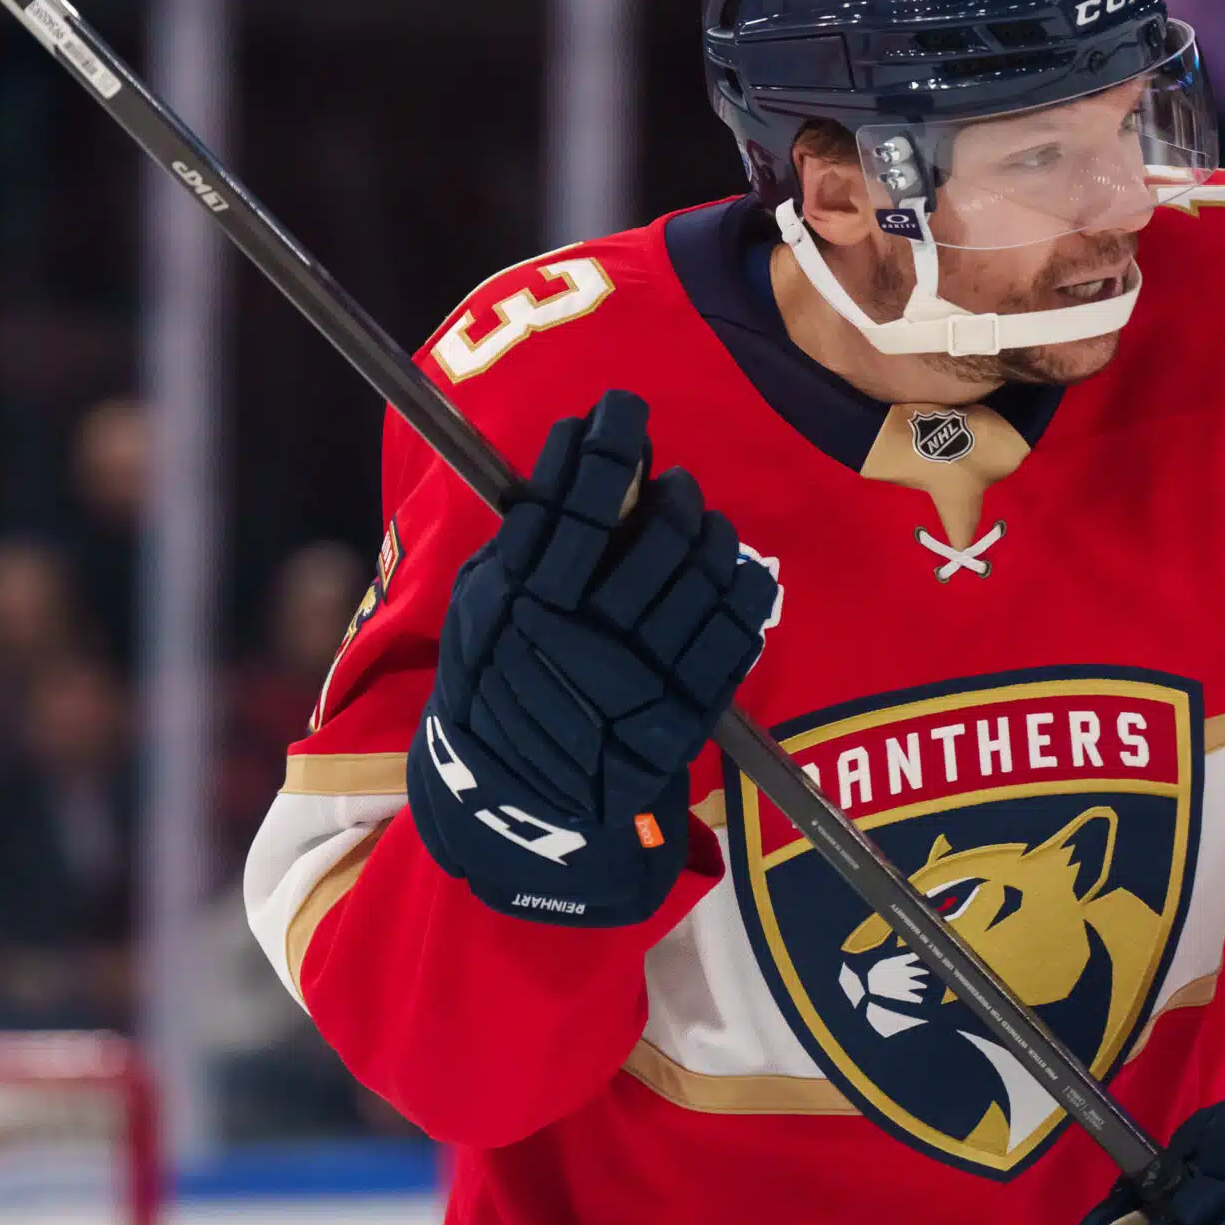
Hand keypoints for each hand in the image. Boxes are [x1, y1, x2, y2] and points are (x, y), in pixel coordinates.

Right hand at [408, 390, 778, 925]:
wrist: (517, 813)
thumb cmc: (493, 698)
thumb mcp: (480, 619)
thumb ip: (522, 547)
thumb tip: (577, 463)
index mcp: (522, 605)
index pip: (578, 500)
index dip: (606, 443)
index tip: (618, 411)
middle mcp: (585, 635)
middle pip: (656, 529)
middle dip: (670, 488)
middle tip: (668, 482)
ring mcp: (642, 674)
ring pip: (703, 567)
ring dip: (709, 528)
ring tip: (698, 523)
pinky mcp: (688, 709)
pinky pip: (739, 625)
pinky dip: (744, 583)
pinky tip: (733, 570)